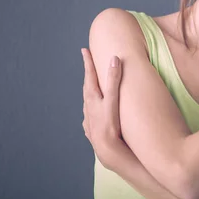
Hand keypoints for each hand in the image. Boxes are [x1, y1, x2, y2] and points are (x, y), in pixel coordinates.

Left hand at [81, 48, 128, 170]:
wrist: (105, 149)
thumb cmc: (109, 124)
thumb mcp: (113, 100)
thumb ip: (113, 80)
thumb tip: (114, 59)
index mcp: (92, 96)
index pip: (89, 74)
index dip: (87, 61)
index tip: (84, 50)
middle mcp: (88, 106)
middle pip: (87, 86)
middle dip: (88, 75)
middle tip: (88, 65)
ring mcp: (89, 117)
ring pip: (88, 101)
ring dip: (91, 92)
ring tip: (93, 87)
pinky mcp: (91, 128)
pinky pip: (90, 114)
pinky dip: (93, 109)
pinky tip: (95, 113)